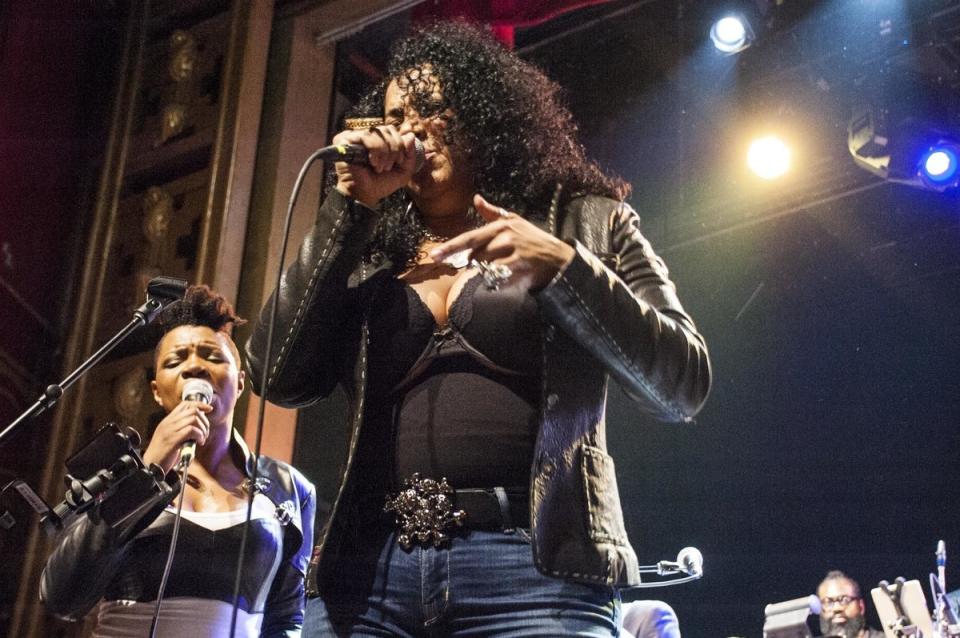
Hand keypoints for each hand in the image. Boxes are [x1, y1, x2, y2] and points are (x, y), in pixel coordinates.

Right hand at [142, 401, 211, 473]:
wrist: (151, 465)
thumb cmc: (164, 453)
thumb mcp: (172, 436)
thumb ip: (181, 427)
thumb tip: (200, 421)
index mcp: (168, 420)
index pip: (185, 404)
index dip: (199, 404)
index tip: (209, 409)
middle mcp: (168, 422)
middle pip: (193, 410)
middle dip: (204, 420)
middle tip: (205, 432)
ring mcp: (169, 430)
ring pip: (194, 419)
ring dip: (203, 429)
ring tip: (202, 439)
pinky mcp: (172, 440)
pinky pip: (191, 430)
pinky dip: (199, 435)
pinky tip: (199, 442)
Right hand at [331, 125, 418, 207]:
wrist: (365, 195)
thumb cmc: (381, 184)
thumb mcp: (403, 171)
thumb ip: (410, 154)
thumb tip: (411, 135)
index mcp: (379, 141)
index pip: (392, 130)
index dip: (400, 144)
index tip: (399, 161)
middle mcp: (367, 137)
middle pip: (387, 129)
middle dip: (394, 148)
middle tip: (389, 166)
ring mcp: (355, 137)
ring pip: (377, 131)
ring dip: (384, 152)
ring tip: (380, 168)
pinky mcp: (345, 140)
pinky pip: (365, 135)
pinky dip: (374, 149)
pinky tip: (373, 163)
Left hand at [428, 194, 575, 290]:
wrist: (558, 258)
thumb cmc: (534, 240)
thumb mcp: (515, 221)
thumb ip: (493, 213)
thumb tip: (476, 199)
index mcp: (500, 226)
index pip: (469, 238)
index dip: (450, 247)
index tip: (434, 255)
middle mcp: (503, 238)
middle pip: (475, 257)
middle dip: (477, 265)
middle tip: (493, 264)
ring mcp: (510, 253)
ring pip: (484, 268)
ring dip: (488, 273)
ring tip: (505, 269)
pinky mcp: (517, 268)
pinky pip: (497, 278)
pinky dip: (499, 282)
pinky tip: (510, 277)